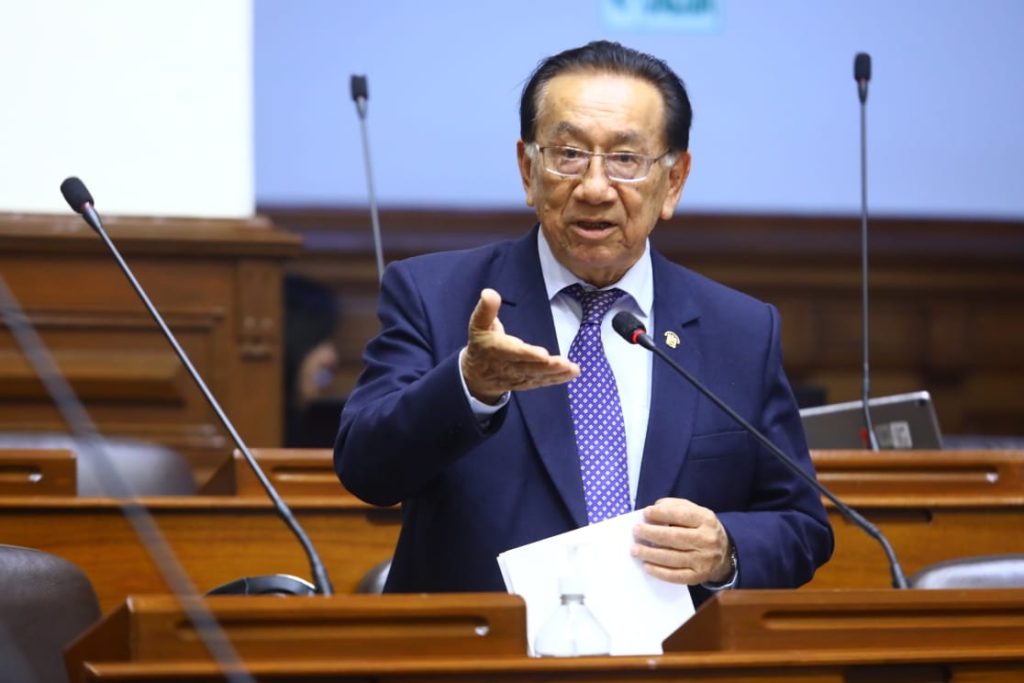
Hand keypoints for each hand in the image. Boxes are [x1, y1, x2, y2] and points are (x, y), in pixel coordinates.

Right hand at [461, 288, 578, 403]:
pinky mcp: (526, 383)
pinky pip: (542, 382)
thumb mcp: (478, 324)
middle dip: (547, 366)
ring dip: (556, 373)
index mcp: (496, 350)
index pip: (512, 352)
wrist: (476, 376)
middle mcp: (508, 367)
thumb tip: (489, 292)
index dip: (527, 354)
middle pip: (529, 367)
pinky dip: (557, 379)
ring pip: (538, 376)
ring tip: (573, 369)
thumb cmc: (482, 344)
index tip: (544, 354)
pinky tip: (572, 374)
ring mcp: (518, 377)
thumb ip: (486, 309)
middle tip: (564, 363)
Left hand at [632, 498, 732, 584]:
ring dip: (650, 554)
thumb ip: (675, 506)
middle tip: (636, 531)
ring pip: (673, 558)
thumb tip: (655, 509)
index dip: (662, 513)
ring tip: (635, 550)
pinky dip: (659, 572)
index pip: (683, 515)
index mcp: (706, 520)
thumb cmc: (701, 529)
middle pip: (675, 537)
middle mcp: (706, 540)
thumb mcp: (695, 512)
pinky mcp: (698, 576)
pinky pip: (676, 576)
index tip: (646, 513)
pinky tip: (646, 566)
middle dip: (652, 533)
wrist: (725, 553)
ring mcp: (703, 560)